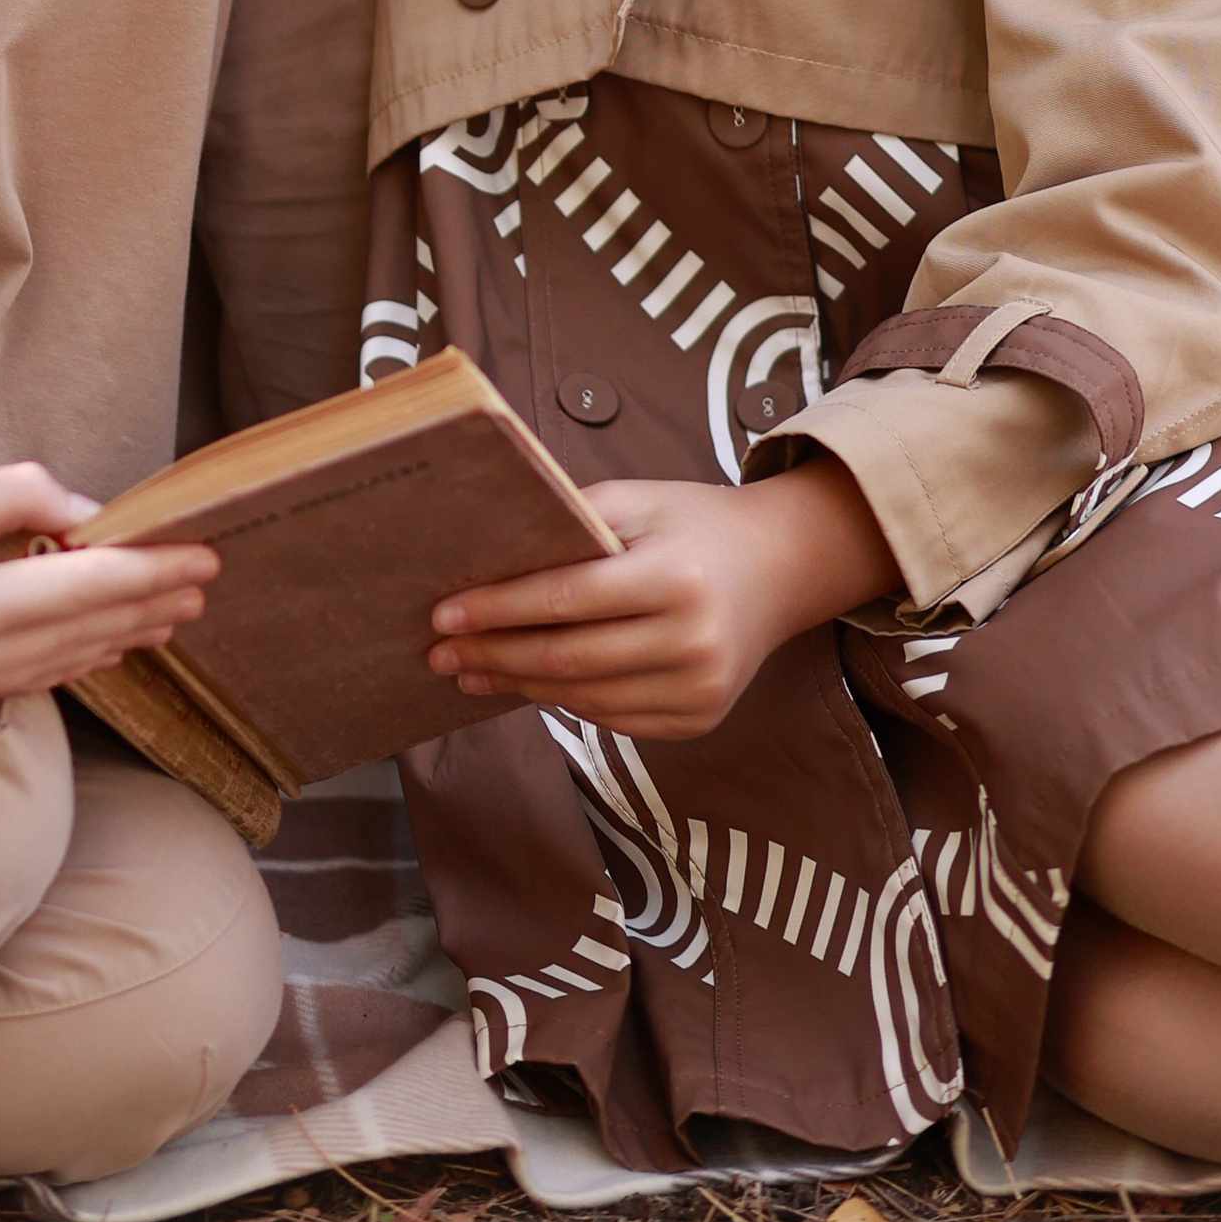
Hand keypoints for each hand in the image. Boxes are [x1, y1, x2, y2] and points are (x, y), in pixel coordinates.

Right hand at [0, 397, 218, 722]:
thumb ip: (15, 500)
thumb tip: (83, 514)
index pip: (84, 590)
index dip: (150, 573)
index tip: (204, 557)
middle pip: (74, 637)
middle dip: (143, 609)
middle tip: (203, 585)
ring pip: (43, 669)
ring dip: (107, 640)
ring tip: (160, 618)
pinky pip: (3, 685)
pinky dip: (53, 662)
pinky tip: (84, 647)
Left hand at [427, 459, 897, 743]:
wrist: (782, 568)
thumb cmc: (695, 524)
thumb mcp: (638, 501)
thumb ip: (571, 523)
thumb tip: (489, 557)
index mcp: (675, 577)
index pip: (567, 599)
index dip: (498, 609)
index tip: (443, 615)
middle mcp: (693, 640)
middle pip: (568, 657)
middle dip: (493, 655)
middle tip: (438, 653)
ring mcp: (700, 689)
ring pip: (584, 697)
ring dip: (518, 686)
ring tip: (469, 671)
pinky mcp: (698, 719)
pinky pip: (613, 719)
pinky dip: (563, 701)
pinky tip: (525, 684)